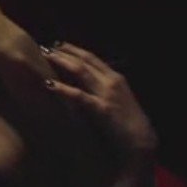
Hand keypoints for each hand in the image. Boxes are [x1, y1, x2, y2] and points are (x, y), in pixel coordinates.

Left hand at [42, 42, 157, 172]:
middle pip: (84, 60)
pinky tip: (49, 84)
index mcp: (116, 78)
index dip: (75, 49)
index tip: (59, 45)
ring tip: (46, 57)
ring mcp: (107, 93)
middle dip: (64, 52)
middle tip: (46, 48)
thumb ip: (104, 88)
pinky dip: (63, 89)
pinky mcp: (101, 108)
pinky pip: (79, 96)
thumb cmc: (127, 122)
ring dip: (62, 62)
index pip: (92, 58)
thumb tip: (86, 82)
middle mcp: (112, 81)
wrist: (141, 141)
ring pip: (81, 71)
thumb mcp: (118, 99)